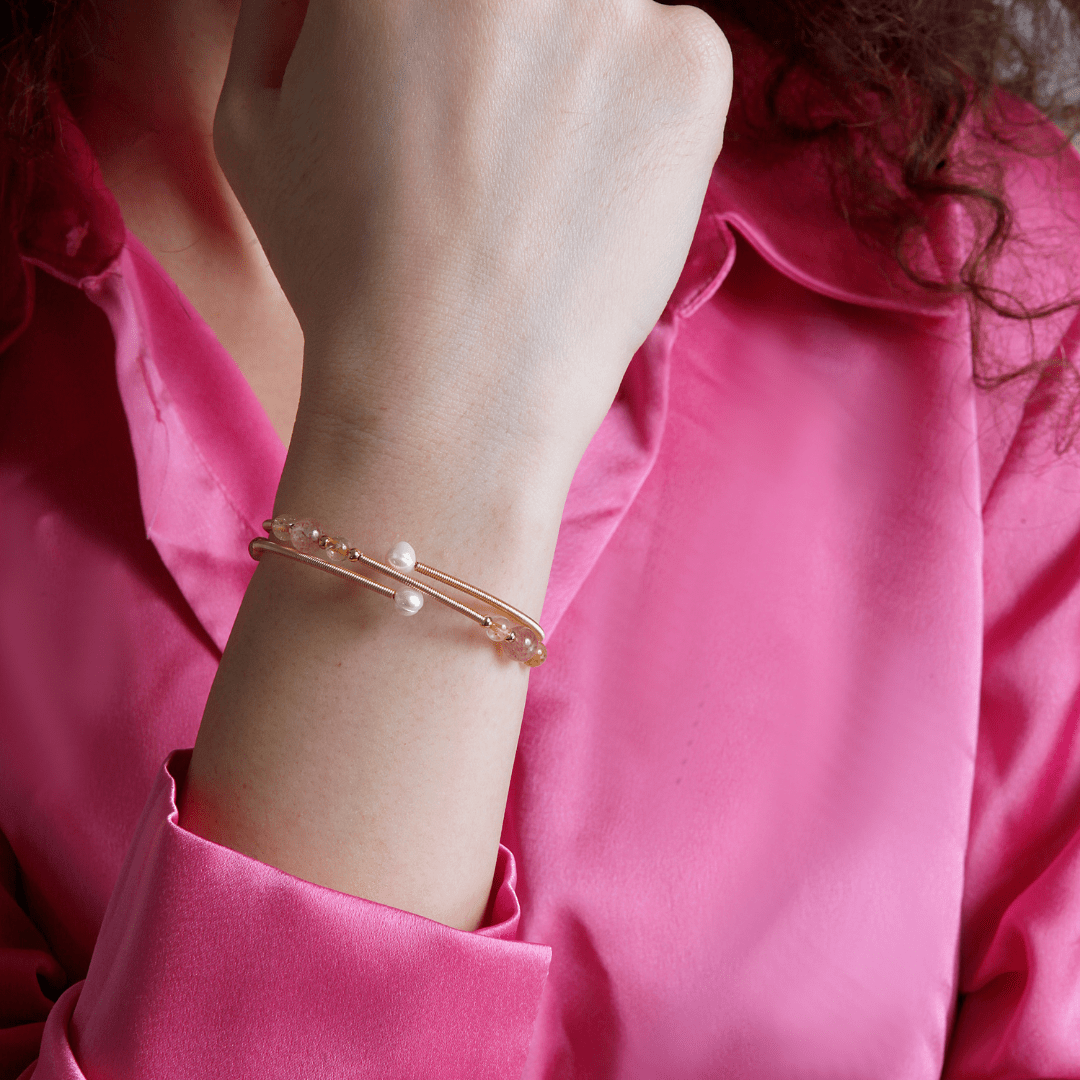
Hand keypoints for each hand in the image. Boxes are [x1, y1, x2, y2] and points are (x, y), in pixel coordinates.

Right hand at [214, 0, 731, 486]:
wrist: (450, 385)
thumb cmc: (343, 270)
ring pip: (603, 5)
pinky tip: (593, 190)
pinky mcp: (691, 62)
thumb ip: (286, 11)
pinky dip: (643, 109)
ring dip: (577, 61)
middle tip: (498, 119)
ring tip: (539, 168)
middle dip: (514, 41)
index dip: (447, 35)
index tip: (451, 80)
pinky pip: (672, 49)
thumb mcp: (254, 123)